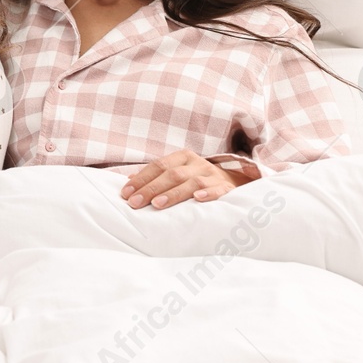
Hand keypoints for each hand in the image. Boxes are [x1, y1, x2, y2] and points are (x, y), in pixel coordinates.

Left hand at [120, 149, 250, 209]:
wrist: (236, 181)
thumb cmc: (198, 179)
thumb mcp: (178, 173)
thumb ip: (156, 176)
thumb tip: (130, 180)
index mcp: (182, 157)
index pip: (158, 166)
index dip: (141, 179)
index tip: (126, 193)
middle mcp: (197, 163)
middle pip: (171, 174)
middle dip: (151, 189)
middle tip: (135, 203)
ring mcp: (212, 175)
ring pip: (191, 182)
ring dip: (173, 193)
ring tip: (158, 204)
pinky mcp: (227, 188)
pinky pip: (217, 190)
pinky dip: (208, 193)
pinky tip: (198, 199)